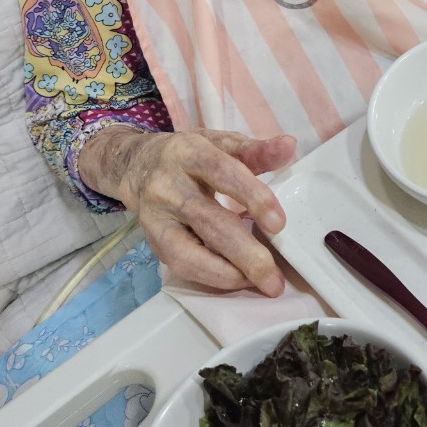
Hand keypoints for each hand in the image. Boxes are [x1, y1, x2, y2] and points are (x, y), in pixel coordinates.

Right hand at [78, 127, 295, 294]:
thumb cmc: (190, 156)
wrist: (137, 164)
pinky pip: (180, 265)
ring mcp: (156, 217)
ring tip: (258, 283)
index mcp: (188, 153)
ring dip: (227, 274)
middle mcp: (168, 185)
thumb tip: (289, 146)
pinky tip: (237, 278)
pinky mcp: (151, 241)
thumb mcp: (221, 144)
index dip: (252, 197)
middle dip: (246, 254)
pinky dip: (211, 276)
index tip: (279, 224)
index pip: (222, 173)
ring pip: (188, 253)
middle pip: (208, 222)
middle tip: (275, 278)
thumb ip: (256, 150)